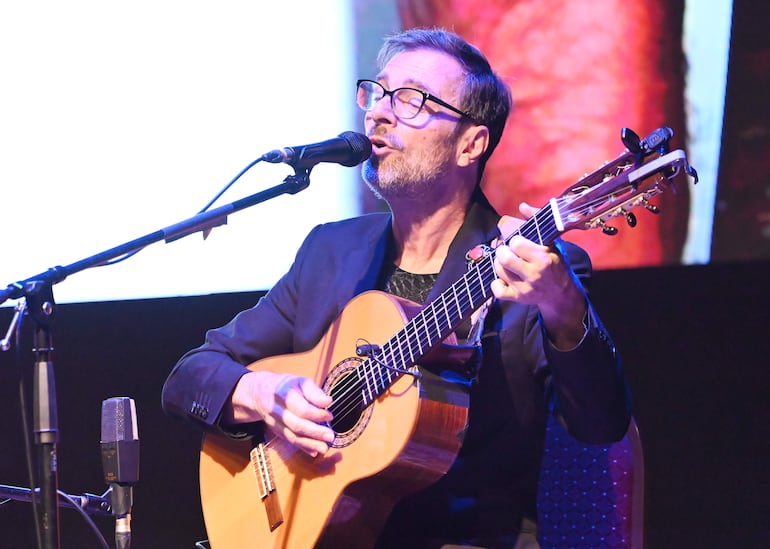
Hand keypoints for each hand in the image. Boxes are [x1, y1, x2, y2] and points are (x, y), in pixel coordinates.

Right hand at [227, 371, 334, 456]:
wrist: (260, 393)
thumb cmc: (286, 386)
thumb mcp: (300, 381)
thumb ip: (314, 391)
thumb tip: (327, 401)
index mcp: (284, 394)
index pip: (301, 408)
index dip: (316, 414)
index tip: (330, 416)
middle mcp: (277, 410)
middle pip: (296, 425)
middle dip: (315, 432)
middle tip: (331, 436)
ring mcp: (275, 423)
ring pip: (292, 436)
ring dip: (310, 443)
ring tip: (324, 448)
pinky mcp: (276, 431)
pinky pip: (290, 441)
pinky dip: (303, 447)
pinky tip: (314, 451)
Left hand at [491, 203, 586, 348]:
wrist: (561, 294)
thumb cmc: (555, 264)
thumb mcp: (552, 242)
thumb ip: (537, 222)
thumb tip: (522, 206)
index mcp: (543, 257)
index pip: (516, 243)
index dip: (514, 240)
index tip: (519, 242)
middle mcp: (534, 274)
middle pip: (504, 257)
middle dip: (502, 251)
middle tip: (508, 251)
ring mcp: (525, 288)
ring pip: (499, 271)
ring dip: (500, 264)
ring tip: (508, 263)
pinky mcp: (518, 298)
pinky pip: (497, 290)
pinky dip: (496, 283)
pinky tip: (504, 278)